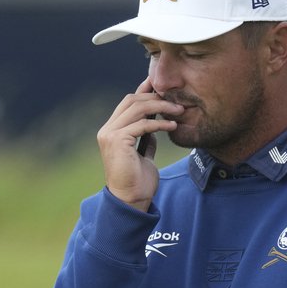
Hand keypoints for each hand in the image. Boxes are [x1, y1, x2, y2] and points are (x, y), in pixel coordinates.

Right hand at [96, 77, 181, 209]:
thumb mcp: (143, 153)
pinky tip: (173, 125)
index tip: (164, 88)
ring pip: (137, 108)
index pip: (128, 103)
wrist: (131, 199)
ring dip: (161, 107)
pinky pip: (142, 125)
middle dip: (155, 97)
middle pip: (131, 100)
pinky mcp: (117, 141)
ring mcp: (110, 134)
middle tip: (177, 101)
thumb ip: (146, 138)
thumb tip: (156, 124)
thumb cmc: (138, 180)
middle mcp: (107, 129)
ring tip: (179, 111)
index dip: (146, 92)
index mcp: (111, 130)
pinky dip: (159, 123)